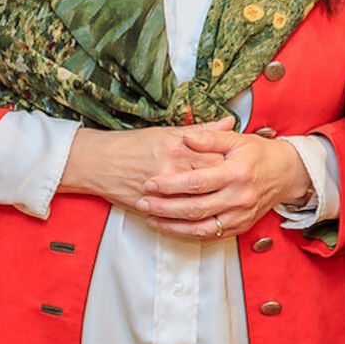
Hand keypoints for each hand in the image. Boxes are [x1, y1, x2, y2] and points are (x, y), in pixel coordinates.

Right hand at [60, 116, 233, 211]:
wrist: (97, 162)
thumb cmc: (132, 145)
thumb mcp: (167, 132)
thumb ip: (202, 131)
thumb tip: (229, 121)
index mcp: (178, 149)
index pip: (215, 159)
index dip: (233, 165)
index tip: (247, 168)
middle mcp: (172, 169)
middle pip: (209, 182)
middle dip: (228, 188)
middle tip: (242, 190)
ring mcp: (161, 191)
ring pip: (195, 204)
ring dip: (211, 208)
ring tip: (226, 207)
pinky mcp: (151, 207)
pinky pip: (176, 219)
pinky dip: (191, 222)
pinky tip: (203, 221)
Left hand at [136, 126, 311, 241]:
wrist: (287, 174)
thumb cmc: (260, 154)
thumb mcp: (238, 139)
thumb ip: (210, 137)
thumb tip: (186, 138)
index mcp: (237, 173)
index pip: (197, 182)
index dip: (170, 184)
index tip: (150, 184)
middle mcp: (239, 197)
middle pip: (194, 209)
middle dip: (164, 208)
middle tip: (142, 203)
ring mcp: (240, 215)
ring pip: (200, 229)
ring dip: (173, 227)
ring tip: (151, 219)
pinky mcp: (241, 227)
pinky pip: (211, 236)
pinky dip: (189, 234)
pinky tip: (172, 227)